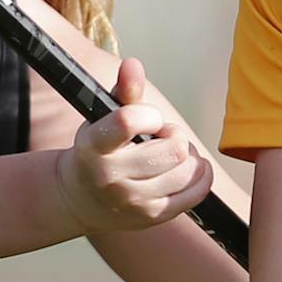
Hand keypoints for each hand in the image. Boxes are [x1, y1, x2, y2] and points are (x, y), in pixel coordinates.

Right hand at [55, 58, 214, 234]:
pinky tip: (189, 167)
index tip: (146, 119)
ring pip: (187, 170)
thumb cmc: (97, 150)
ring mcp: (132, 201)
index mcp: (94, 146)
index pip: (128, 121)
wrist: (80, 198)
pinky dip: (201, 174)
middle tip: (161, 137)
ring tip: (170, 154)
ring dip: (187, 155)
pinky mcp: (151, 216)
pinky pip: (197, 192)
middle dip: (174, 135)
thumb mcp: (102, 117)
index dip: (149, 115)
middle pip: (172, 148)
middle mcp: (110, 177)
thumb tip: (133, 64)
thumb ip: (123, 90)